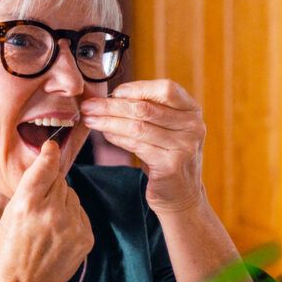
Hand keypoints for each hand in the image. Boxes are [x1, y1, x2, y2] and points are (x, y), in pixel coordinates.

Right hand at [0, 140, 93, 281]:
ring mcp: (72, 225)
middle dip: (51, 187)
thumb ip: (28, 190)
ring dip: (62, 203)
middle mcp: (52, 212)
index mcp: (26, 204)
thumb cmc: (9, 250)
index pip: (45, 166)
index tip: (52, 146)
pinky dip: (71, 219)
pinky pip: (80, 213)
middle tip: (38, 208)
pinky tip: (57, 235)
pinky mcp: (85, 237)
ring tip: (47, 225)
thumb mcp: (9, 215)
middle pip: (60, 181)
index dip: (49, 154)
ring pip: (72, 196)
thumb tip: (48, 165)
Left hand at [80, 79, 205, 211]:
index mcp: (192, 110)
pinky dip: (117, 138)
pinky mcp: (170, 166)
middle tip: (89, 105)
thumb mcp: (166, 128)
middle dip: (112, 106)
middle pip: (146, 108)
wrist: (181, 194)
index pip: (166, 89)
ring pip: (137, 127)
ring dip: (109, 122)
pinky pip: (136, 145)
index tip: (113, 93)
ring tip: (90, 120)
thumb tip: (110, 97)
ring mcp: (183, 146)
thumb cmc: (167, 155)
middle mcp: (193, 126)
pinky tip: (105, 134)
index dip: (137, 88)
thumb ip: (149, 110)